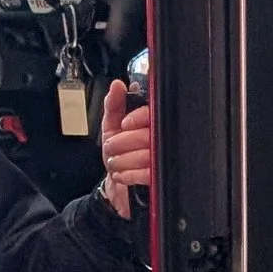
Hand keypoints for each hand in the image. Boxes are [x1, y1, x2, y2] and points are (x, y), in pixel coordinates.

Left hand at [101, 84, 152, 210]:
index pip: (152, 114)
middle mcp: (159, 139)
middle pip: (147, 135)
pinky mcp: (159, 178)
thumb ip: (113, 105)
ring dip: (122, 160)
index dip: (137, 117)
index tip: (124, 124)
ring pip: (146, 155)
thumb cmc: (118, 153)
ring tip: (115, 162)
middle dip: (122, 142)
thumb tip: (117, 86)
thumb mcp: (111, 125)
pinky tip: (121, 173)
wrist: (119, 185)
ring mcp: (161, 159)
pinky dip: (128, 174)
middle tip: (111, 147)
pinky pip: (146, 174)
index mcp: (149, 123)